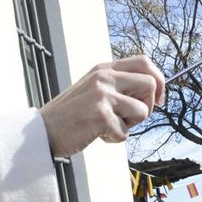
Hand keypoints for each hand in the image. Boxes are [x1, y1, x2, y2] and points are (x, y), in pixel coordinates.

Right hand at [39, 56, 165, 156]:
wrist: (43, 131)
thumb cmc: (71, 115)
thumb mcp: (93, 89)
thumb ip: (117, 85)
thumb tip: (152, 92)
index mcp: (103, 68)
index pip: (144, 62)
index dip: (158, 80)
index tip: (158, 98)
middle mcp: (104, 77)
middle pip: (150, 85)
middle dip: (148, 106)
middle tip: (130, 118)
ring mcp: (102, 95)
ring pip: (142, 111)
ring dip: (130, 125)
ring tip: (108, 126)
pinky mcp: (100, 115)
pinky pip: (125, 132)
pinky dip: (114, 139)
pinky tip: (97, 135)